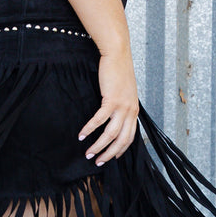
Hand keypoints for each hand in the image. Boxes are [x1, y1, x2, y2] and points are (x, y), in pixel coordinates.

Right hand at [78, 50, 139, 164]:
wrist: (117, 55)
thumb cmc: (118, 72)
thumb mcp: (124, 92)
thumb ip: (121, 106)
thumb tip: (112, 117)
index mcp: (134, 111)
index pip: (130, 137)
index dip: (121, 150)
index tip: (111, 157)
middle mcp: (131, 111)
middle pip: (122, 140)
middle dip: (109, 154)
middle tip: (97, 161)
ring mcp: (122, 106)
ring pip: (111, 134)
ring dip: (98, 145)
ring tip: (88, 153)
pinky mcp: (112, 99)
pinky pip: (99, 120)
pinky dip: (89, 129)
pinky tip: (81, 135)